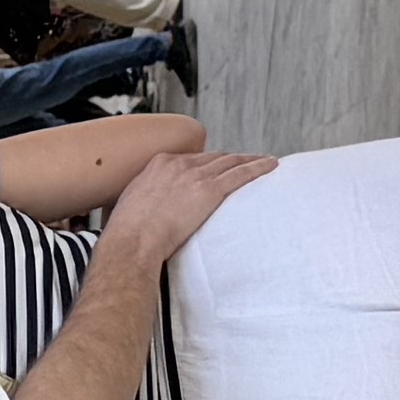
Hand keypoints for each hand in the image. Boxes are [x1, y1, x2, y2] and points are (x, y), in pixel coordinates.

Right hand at [98, 148, 274, 259]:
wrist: (132, 242)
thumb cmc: (128, 233)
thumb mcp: (132, 205)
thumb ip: (146, 200)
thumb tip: (149, 212)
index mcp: (159, 164)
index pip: (192, 158)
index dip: (208, 162)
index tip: (217, 167)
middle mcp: (179, 165)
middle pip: (214, 157)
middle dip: (231, 159)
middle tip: (246, 162)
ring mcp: (196, 175)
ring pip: (231, 161)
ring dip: (250, 159)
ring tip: (264, 161)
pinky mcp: (210, 190)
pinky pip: (241, 174)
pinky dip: (258, 167)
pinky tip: (271, 165)